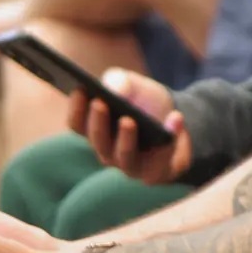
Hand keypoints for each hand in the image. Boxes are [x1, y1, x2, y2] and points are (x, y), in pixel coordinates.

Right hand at [68, 68, 192, 184]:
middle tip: (100, 103)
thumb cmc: (144, 101)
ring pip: (125, 157)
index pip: (77, 125)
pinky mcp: (157, 172)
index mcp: (96, 129)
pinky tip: (175, 117)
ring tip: (129, 120)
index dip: (76, 109)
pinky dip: (170, 137)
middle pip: (98, 142)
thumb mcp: (132, 84)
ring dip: (126, 139)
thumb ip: (119, 80)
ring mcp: (132, 166)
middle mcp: (109, 152)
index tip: (80, 89)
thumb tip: (113, 89)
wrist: (175, 118)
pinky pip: (162, 160)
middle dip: (98, 123)